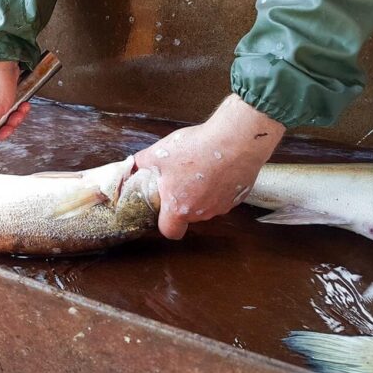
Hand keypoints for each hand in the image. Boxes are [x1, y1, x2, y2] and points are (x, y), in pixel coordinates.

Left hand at [135, 94, 284, 238]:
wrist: (235, 140)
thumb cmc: (196, 149)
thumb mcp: (158, 153)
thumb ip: (141, 163)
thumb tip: (134, 165)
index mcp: (179, 209)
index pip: (169, 232)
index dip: (164, 222)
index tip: (162, 206)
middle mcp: (202, 213)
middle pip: (188, 216)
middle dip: (182, 201)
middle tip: (179, 179)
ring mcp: (222, 206)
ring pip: (206, 206)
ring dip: (201, 193)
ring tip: (199, 168)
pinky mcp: (238, 197)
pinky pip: (223, 196)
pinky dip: (218, 185)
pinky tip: (216, 166)